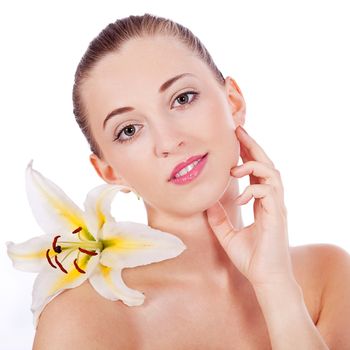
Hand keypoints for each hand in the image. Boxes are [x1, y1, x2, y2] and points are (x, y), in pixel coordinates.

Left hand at [206, 126, 295, 288]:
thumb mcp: (227, 235)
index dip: (247, 154)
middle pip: (267, 165)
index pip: (257, 172)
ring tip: (235, 167)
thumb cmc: (250, 258)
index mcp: (261, 203)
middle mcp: (272, 201)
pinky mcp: (277, 216)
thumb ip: (218, 218)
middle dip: (253, 146)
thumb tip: (207, 202)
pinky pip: (268, 193)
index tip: (235, 139)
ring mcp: (276, 207)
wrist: (265, 279)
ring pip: (272, 174)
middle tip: (238, 130)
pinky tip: (242, 198)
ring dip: (254, 165)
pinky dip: (254, 190)